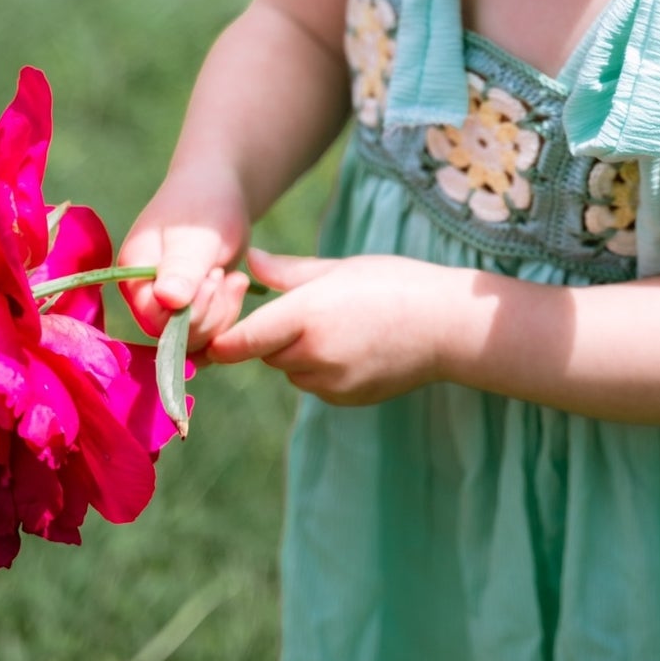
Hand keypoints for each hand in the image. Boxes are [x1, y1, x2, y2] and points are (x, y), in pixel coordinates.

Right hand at [118, 172, 251, 354]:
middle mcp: (145, 294)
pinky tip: (236, 284)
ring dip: (221, 313)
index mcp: (133, 274)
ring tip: (233, 278)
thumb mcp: (196, 235)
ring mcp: (166, 303)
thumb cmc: (204, 206)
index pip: (153, 318)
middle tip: (223, 275)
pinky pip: (207, 332)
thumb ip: (182, 267)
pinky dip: (227, 314)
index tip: (214, 278)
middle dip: (208, 313)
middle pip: (172, 336)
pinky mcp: (189, 308)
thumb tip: (168, 300)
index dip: (188, 312)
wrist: (218, 190)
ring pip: (193, 338)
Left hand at [204, 247, 449, 403]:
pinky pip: (316, 385)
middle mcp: (314, 355)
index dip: (221, 340)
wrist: (448, 327)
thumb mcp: (338, 267)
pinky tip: (352, 347)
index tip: (211, 334)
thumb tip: (251, 260)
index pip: (242, 341)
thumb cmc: (394, 284)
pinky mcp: (348, 399)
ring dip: (296, 354)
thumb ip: (288, 272)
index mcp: (307, 315)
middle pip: (264, 354)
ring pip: (289, 370)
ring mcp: (332, 383)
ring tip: (335, 326)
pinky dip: (320, 370)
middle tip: (301, 310)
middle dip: (270, 336)